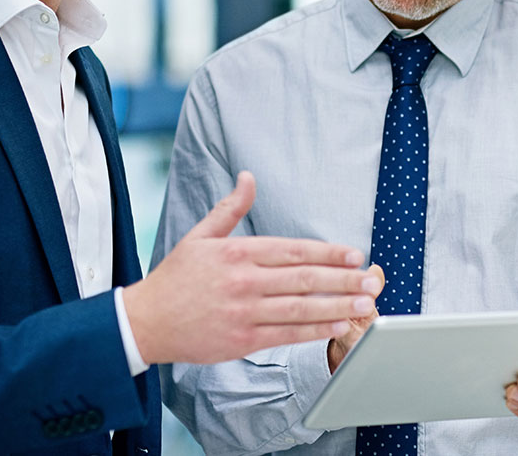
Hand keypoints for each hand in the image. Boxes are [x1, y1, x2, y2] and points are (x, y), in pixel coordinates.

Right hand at [123, 171, 377, 364]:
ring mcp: (244, 312)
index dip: (328, 253)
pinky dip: (314, 331)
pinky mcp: (242, 340)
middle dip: (343, 279)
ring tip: (364, 304)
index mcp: (237, 252)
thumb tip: (248, 177)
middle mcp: (244, 281)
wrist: (145, 321)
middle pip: (304, 278)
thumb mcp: (199, 236)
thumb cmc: (175, 278)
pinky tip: (337, 326)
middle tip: (372, 280)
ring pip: (300, 308)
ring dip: (337, 305)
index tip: (354, 255)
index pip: (293, 250)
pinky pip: (286, 335)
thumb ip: (230, 208)